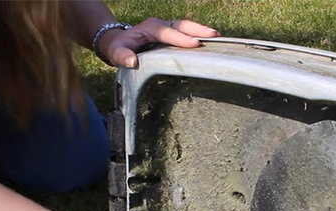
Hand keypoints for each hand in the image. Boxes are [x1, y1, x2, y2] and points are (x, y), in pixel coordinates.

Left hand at [99, 18, 220, 67]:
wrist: (120, 41)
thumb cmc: (119, 48)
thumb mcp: (116, 52)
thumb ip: (122, 55)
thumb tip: (131, 61)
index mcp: (150, 28)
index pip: (168, 32)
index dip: (181, 38)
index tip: (195, 44)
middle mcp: (162, 25)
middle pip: (183, 25)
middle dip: (198, 30)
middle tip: (214, 35)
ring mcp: (169, 28)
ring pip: (188, 27)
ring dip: (203, 32)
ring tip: (218, 38)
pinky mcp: (174, 34)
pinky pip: (188, 33)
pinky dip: (200, 36)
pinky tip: (212, 43)